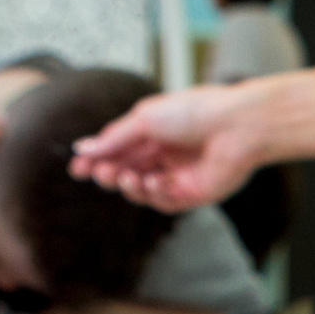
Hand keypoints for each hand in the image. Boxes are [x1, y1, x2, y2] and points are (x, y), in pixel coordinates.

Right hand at [69, 83, 272, 211]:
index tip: (77, 168)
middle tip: (100, 172)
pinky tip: (155, 182)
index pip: (118, 150)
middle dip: (109, 174)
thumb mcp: (145, 118)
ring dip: (129, 186)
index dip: (96, 160)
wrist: (237, 125)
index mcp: (155, 132)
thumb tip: (83, 147)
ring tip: (126, 177)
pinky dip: (154, 194)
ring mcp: (180, 175)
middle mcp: (166, 154)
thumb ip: (115, 137)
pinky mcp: (195, 194)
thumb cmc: (195, 112)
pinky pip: (165, 202)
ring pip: (143, 190)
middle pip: (127, 171)